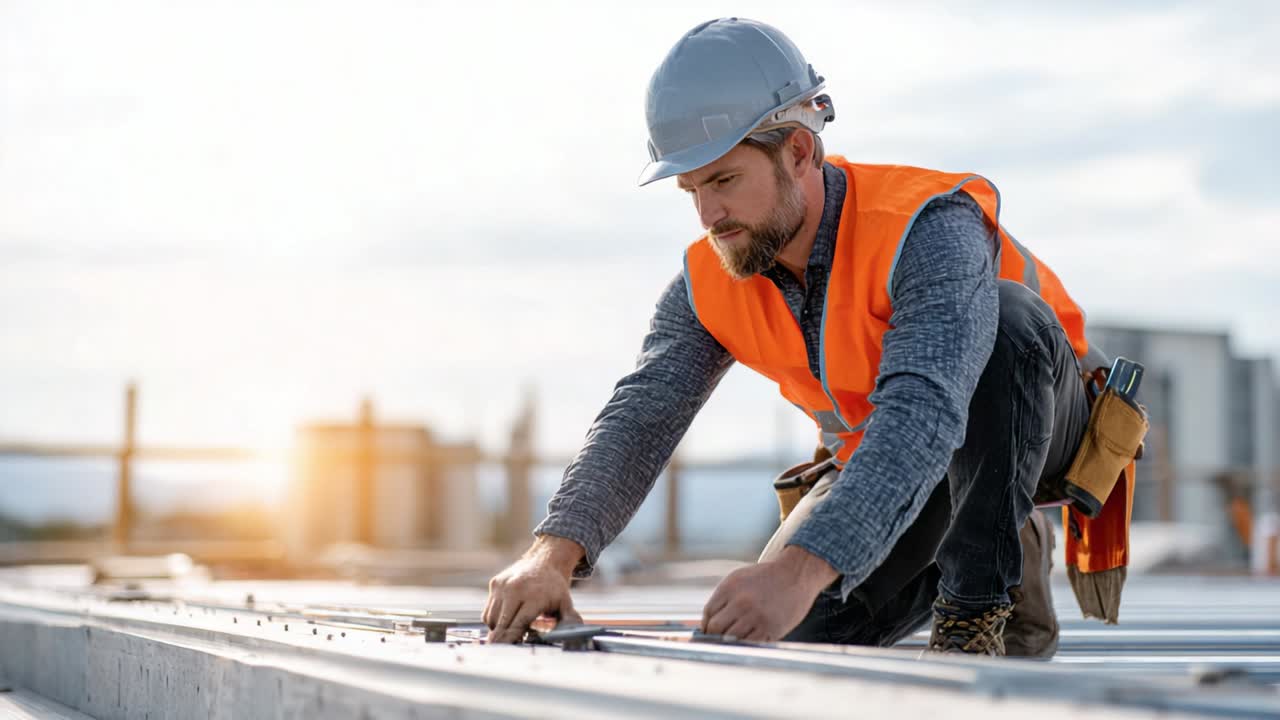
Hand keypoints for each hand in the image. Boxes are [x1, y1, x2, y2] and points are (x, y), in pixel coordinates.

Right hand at [483, 536, 584, 643]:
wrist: (545, 560)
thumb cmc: (555, 587)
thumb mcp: (565, 603)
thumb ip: (569, 621)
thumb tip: (574, 636)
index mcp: (534, 596)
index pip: (517, 625)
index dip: (511, 640)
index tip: (507, 653)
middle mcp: (515, 589)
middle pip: (501, 624)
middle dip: (501, 640)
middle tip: (501, 652)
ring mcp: (503, 585)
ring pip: (491, 619)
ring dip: (498, 630)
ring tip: (510, 631)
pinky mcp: (495, 583)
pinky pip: (488, 611)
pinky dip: (494, 620)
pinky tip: (506, 618)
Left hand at [701, 546, 836, 641]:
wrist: (795, 575)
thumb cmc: (765, 578)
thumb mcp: (739, 580)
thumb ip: (723, 599)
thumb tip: (707, 624)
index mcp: (730, 588)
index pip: (708, 614)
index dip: (706, 625)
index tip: (709, 631)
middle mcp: (741, 602)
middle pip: (716, 628)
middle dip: (714, 636)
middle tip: (717, 640)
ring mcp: (756, 617)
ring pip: (731, 639)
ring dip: (729, 643)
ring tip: (733, 641)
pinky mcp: (770, 629)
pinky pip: (750, 644)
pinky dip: (746, 645)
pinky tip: (747, 641)